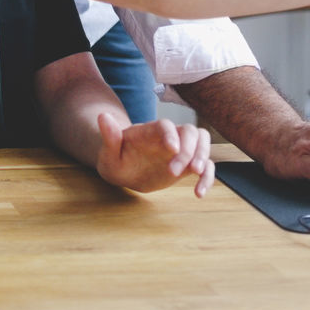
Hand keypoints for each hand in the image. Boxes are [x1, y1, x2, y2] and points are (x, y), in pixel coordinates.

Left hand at [95, 113, 213, 196]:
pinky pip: (205, 165)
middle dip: (189, 149)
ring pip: (202, 142)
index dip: (170, 134)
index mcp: (150, 131)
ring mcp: (180, 149)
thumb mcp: (109, 152)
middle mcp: (169, 136)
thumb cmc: (116, 158)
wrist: (125, 169)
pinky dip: (207, 177)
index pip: (165, 125)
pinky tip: (199, 193)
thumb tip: (102, 116)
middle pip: (189, 131)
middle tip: (174, 172)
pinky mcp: (187, 164)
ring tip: (197, 175)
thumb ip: (109, 136)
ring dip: (203, 156)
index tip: (172, 149)